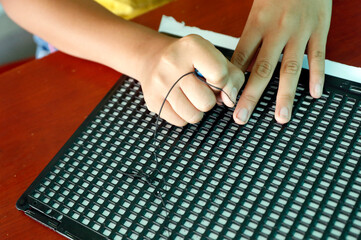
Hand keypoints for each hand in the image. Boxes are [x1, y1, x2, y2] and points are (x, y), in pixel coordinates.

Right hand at [140, 34, 243, 126]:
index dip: (223, 84)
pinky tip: (179, 101)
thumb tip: (229, 100)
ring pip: (194, 116)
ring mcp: (160, 83)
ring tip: (190, 96)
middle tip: (200, 88)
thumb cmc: (189, 60)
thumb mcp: (214, 57)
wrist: (153, 58)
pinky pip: (180, 122)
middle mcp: (172, 63)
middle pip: (207, 102)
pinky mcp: (152, 100)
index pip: (219, 76)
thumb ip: (232, 76)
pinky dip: (183, 116)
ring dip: (197, 110)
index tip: (215, 79)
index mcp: (192, 47)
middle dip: (209, 100)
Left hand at [231, 0, 331, 123]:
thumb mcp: (256, 10)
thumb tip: (238, 66)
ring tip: (281, 117)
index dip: (231, 81)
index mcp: (256, 24)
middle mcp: (277, 30)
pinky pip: (318, 56)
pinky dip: (316, 76)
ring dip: (285, 95)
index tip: (224, 100)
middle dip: (251, 96)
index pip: (240, 59)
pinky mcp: (319, 29)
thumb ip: (249, 38)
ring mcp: (299, 32)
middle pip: (262, 69)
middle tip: (242, 117)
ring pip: (290, 68)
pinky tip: (314, 94)